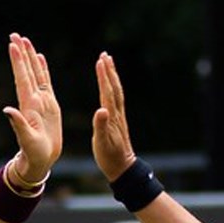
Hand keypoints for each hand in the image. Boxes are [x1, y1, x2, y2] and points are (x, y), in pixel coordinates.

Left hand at [3, 33, 61, 182]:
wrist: (40, 160)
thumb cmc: (33, 153)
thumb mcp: (26, 140)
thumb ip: (18, 124)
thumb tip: (7, 110)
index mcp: (28, 106)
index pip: (22, 79)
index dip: (18, 62)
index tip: (13, 45)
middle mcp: (33, 100)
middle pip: (27, 71)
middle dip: (22, 53)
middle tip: (15, 35)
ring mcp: (41, 101)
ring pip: (36, 74)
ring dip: (31, 57)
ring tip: (26, 40)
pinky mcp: (50, 105)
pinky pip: (46, 83)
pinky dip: (43, 69)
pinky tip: (40, 59)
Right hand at [92, 51, 136, 181]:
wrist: (123, 167)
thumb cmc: (110, 157)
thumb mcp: (102, 143)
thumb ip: (101, 126)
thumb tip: (101, 110)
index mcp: (112, 117)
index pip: (107, 92)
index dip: (104, 76)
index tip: (100, 61)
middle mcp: (117, 113)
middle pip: (114, 88)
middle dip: (109, 71)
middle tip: (105, 55)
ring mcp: (119, 117)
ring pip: (116, 92)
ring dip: (112, 76)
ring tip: (107, 64)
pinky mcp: (118, 121)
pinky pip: (116, 99)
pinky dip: (112, 88)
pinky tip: (110, 85)